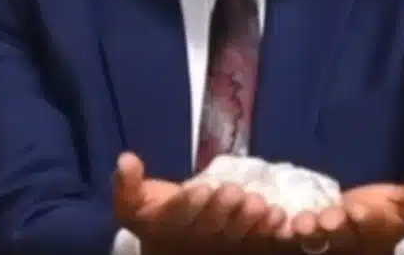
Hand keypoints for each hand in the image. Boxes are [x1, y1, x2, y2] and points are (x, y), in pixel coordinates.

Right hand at [113, 152, 287, 254]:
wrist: (174, 250)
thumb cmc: (156, 217)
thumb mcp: (134, 204)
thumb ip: (126, 185)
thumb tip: (125, 157)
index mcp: (164, 228)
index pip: (176, 216)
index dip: (188, 205)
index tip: (200, 188)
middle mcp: (193, 241)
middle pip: (209, 226)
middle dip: (222, 209)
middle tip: (233, 191)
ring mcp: (219, 249)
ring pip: (235, 236)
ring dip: (248, 221)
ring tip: (257, 203)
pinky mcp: (242, 250)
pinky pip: (256, 243)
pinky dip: (268, 231)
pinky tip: (278, 216)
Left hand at [279, 166, 403, 254]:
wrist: (355, 227)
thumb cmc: (384, 213)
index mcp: (378, 232)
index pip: (375, 226)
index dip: (367, 218)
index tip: (359, 208)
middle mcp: (351, 242)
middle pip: (342, 236)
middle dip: (335, 226)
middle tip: (327, 216)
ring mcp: (324, 242)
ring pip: (314, 240)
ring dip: (307, 231)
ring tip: (301, 222)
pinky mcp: (299, 237)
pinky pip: (288, 236)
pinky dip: (281, 229)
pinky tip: (274, 219)